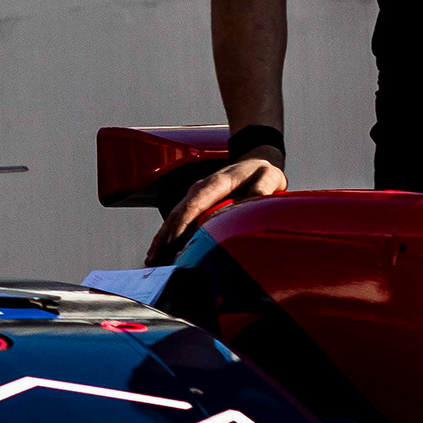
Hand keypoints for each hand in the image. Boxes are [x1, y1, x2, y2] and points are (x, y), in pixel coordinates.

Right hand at [153, 155, 284, 258]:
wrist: (254, 161)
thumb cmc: (262, 173)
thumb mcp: (270, 177)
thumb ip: (263, 188)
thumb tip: (252, 201)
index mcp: (218, 183)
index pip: (195, 204)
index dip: (182, 224)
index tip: (172, 242)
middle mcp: (200, 188)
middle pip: (177, 213)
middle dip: (165, 237)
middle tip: (155, 259)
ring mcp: (195, 195)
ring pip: (173, 217)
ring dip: (161, 238)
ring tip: (152, 260)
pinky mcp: (194, 203)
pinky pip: (178, 219)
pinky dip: (167, 235)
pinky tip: (161, 252)